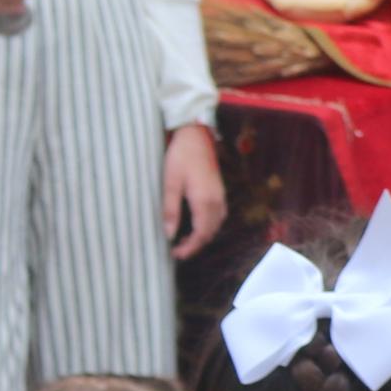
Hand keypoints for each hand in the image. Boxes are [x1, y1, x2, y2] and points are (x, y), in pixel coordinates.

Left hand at [162, 124, 225, 257]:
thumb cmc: (181, 157)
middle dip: (196, 245)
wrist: (196, 135)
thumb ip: (170, 210)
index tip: (175, 254)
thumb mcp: (170, 183)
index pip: (201, 234)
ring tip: (185, 240)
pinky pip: (219, 216)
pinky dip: (209, 226)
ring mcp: (220, 195)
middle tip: (177, 250)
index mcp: (204, 201)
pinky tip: (197, 224)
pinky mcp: (220, 190)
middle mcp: (216, 201)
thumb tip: (169, 235)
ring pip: (216, 225)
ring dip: (203, 236)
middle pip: (210, 232)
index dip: (189, 248)